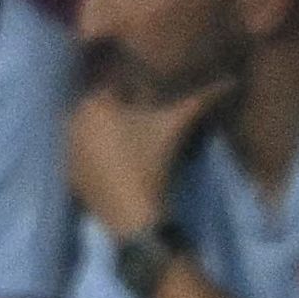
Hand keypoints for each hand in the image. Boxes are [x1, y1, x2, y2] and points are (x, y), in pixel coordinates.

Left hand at [67, 78, 235, 238]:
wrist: (133, 216)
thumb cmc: (153, 164)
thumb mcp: (177, 127)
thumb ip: (203, 98)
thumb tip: (232, 81)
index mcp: (96, 102)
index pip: (116, 86)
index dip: (136, 97)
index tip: (150, 112)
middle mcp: (73, 119)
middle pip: (102, 107)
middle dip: (119, 114)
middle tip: (141, 134)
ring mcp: (66, 147)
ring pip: (90, 128)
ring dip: (106, 133)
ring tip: (130, 150)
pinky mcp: (66, 170)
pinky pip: (81, 152)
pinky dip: (95, 155)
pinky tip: (116, 167)